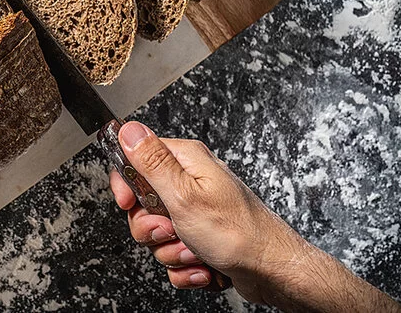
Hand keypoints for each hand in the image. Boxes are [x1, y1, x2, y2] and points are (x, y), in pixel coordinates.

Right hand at [110, 121, 400, 311]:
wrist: (273, 272)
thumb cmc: (238, 232)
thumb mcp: (184, 194)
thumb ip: (152, 162)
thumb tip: (127, 128)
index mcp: (186, 162)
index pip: (136, 160)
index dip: (126, 184)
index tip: (127, 203)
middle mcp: (191, 182)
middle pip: (142, 204)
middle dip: (152, 228)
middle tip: (171, 230)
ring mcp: (197, 211)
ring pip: (158, 233)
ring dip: (172, 251)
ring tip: (196, 252)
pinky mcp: (201, 236)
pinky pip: (175, 254)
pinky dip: (186, 267)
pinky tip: (204, 267)